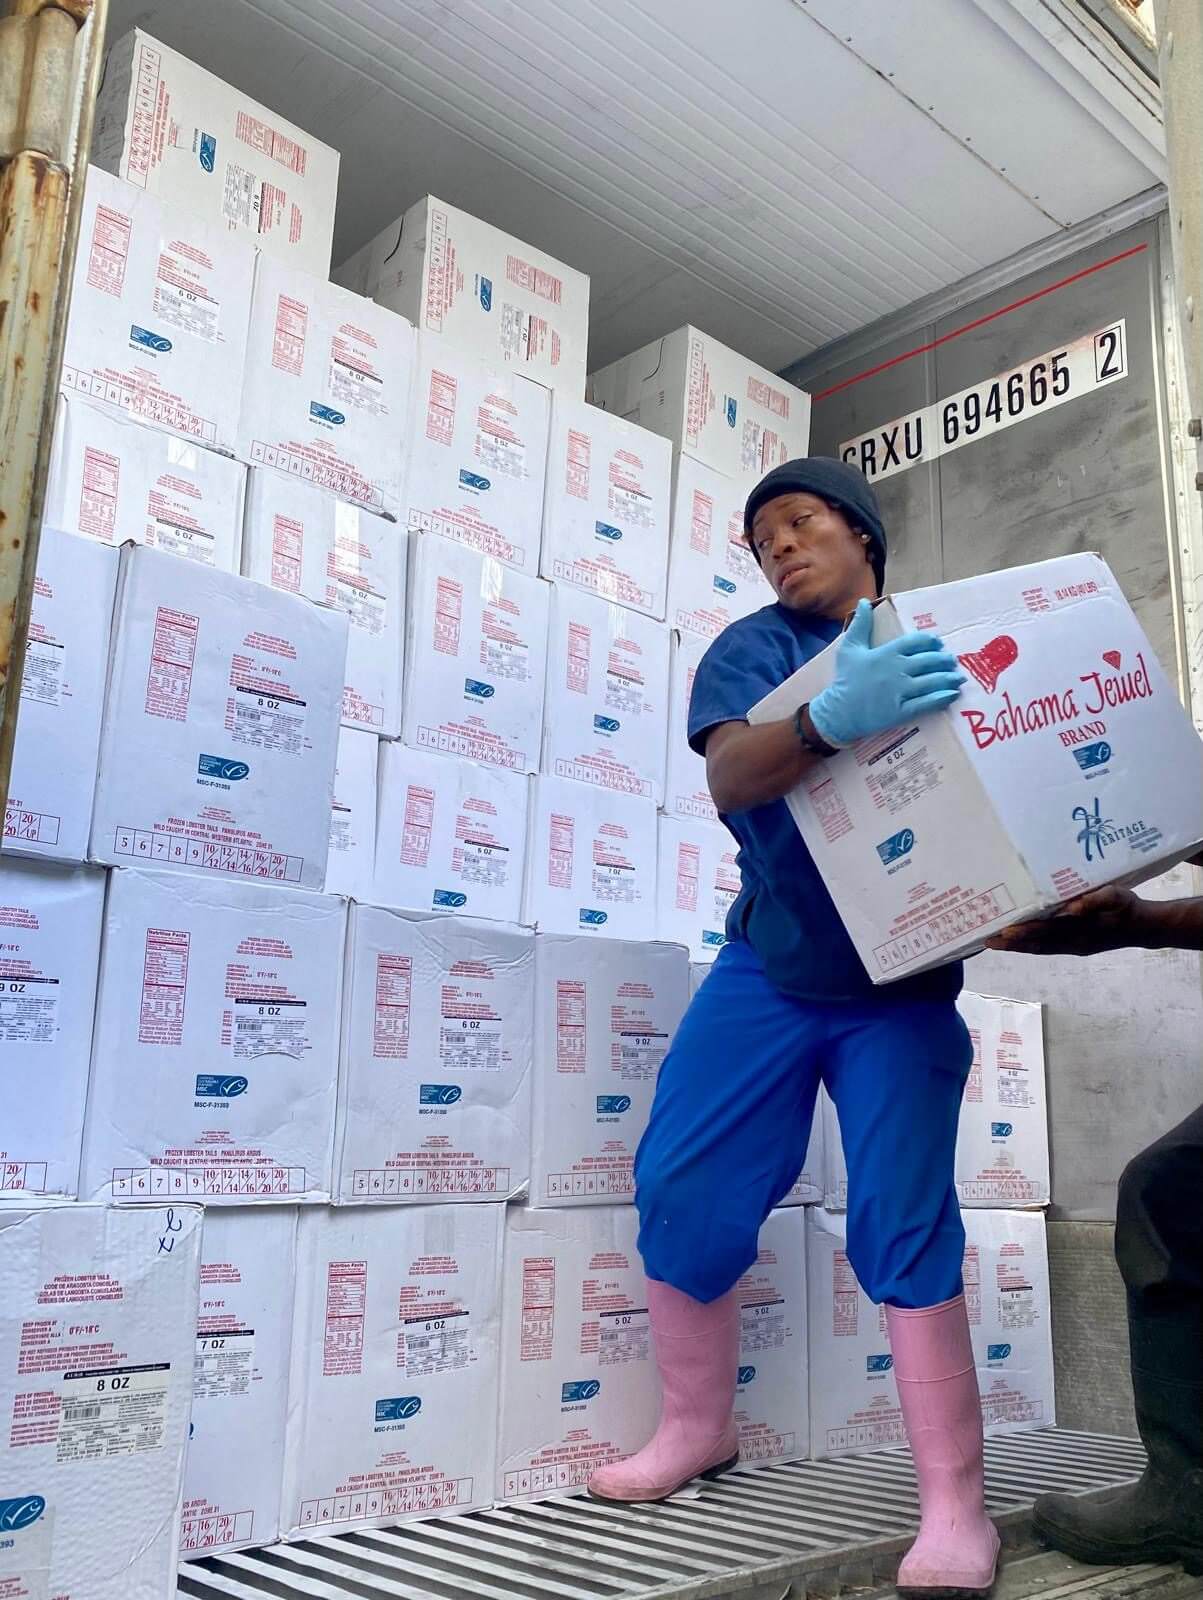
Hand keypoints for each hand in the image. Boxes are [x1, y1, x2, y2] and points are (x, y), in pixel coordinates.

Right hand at [809, 599, 964, 747]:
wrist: (838, 712)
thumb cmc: (845, 679)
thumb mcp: (849, 648)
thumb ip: (860, 624)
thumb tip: (864, 601)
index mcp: (887, 653)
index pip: (917, 642)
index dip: (932, 642)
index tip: (939, 644)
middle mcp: (897, 669)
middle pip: (929, 661)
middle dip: (944, 660)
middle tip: (952, 661)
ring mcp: (900, 691)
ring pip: (932, 681)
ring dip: (949, 678)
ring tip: (958, 678)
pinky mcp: (902, 711)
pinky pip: (927, 703)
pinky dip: (942, 698)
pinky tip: (952, 695)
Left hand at [986, 885, 1143, 956]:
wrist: (1143, 927)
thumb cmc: (1126, 906)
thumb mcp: (1115, 897)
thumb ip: (1095, 900)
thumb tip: (1073, 907)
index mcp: (1081, 929)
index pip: (1047, 930)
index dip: (1026, 931)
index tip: (1005, 930)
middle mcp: (1073, 942)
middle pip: (1037, 943)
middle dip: (1012, 942)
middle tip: (987, 940)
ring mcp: (1073, 947)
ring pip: (1039, 948)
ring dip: (1016, 947)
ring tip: (993, 943)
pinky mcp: (1074, 948)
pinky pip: (1047, 948)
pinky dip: (1029, 947)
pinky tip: (1016, 944)